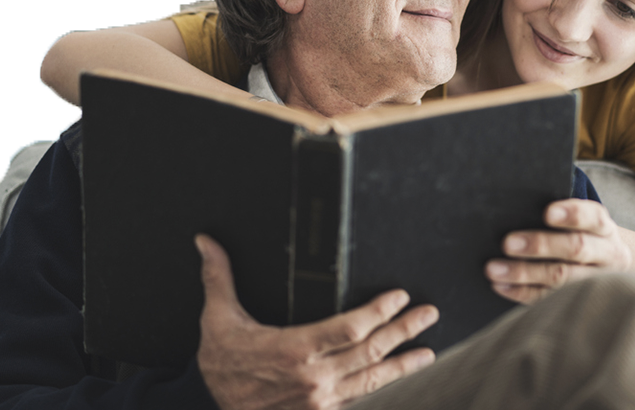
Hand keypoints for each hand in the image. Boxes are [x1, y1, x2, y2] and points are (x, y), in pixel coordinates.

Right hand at [195, 234, 438, 409]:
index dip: (379, 312)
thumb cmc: (219, 364)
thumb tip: (206, 241)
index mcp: (294, 349)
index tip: (399, 296)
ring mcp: (320, 400)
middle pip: (370, 351)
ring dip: (402, 363)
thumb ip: (218, 277)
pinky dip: (381, 387)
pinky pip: (358, 399)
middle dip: (403, 330)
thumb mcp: (218, 319)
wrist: (209, 408)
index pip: (350, 329)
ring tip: (427, 351)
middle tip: (428, 313)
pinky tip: (397, 379)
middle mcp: (313, 377)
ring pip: (371, 380)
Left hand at [484, 199, 631, 302]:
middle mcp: (606, 255)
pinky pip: (549, 298)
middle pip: (576, 249)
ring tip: (494, 269)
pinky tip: (500, 286)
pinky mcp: (579, 301)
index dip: (572, 214)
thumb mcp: (586, 223)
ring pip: (561, 279)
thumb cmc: (586, 236)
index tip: (547, 213)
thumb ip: (562, 215)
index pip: (593, 218)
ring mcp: (596, 282)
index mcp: (604, 229)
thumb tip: (518, 206)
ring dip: (524, 273)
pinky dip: (522, 292)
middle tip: (507, 243)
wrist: (615, 268)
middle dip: (540, 245)